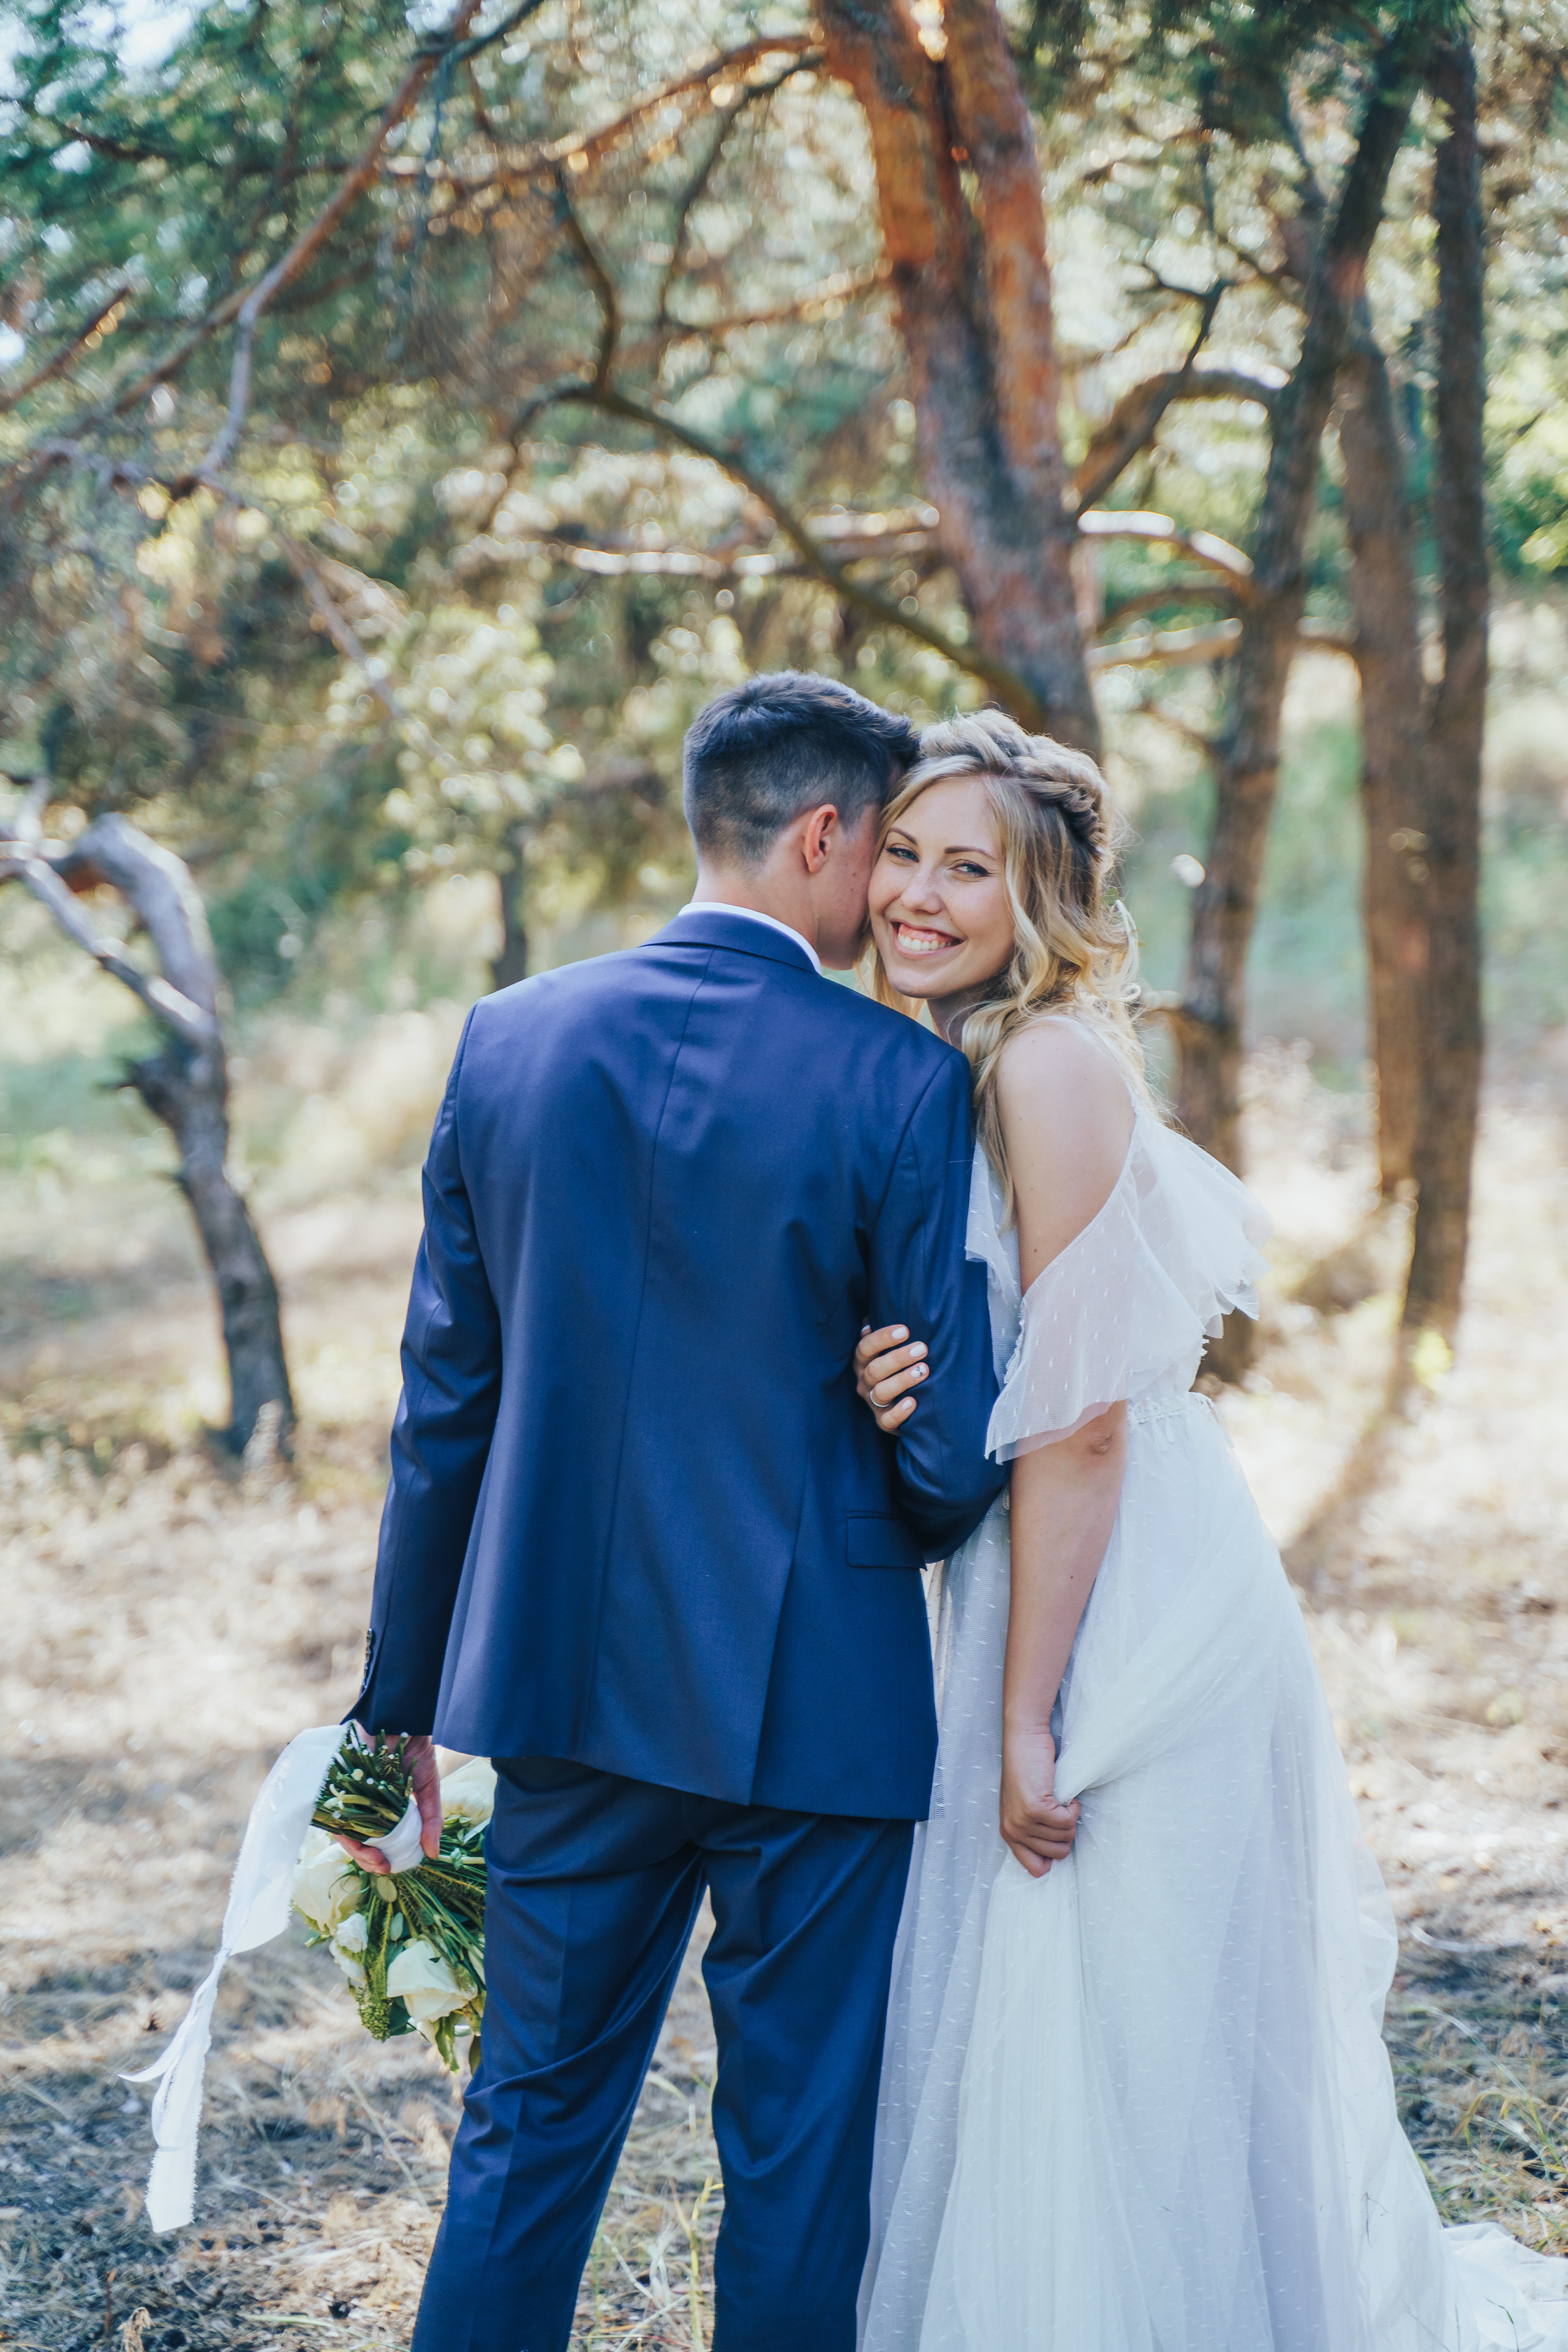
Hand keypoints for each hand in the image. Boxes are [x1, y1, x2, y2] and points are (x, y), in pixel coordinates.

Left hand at [334, 1732, 442, 1875]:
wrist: (403, 1718)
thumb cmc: (415, 1750)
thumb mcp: (428, 1788)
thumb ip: (431, 1819)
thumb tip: (434, 1853)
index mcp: (382, 1807)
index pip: (375, 1839)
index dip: (381, 1856)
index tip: (391, 1866)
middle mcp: (362, 1803)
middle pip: (358, 1839)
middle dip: (368, 1859)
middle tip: (384, 1866)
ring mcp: (349, 1794)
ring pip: (345, 1830)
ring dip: (357, 1850)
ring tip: (375, 1858)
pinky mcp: (338, 1784)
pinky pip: (334, 1812)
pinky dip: (345, 1828)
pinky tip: (359, 1839)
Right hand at [855, 1323, 928, 1431]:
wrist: (909, 1404)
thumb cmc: (901, 1367)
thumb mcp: (892, 1348)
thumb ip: (890, 1332)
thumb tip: (892, 1306)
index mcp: (863, 1362)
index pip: (865, 1347)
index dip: (883, 1338)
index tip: (905, 1330)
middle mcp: (864, 1382)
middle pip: (874, 1369)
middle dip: (898, 1358)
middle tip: (922, 1348)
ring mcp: (873, 1403)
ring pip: (881, 1392)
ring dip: (902, 1380)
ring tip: (924, 1370)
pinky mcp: (884, 1422)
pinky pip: (887, 1421)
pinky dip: (899, 1412)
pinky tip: (913, 1402)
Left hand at [1000, 1720, 1079, 1878]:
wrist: (1024, 1741)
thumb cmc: (1028, 1771)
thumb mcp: (1023, 1807)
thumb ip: (1033, 1831)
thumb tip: (1055, 1856)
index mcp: (1009, 1834)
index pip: (1035, 1868)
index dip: (1053, 1857)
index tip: (1058, 1837)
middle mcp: (1013, 1831)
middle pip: (1057, 1854)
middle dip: (1066, 1833)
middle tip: (1059, 1810)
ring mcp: (1023, 1821)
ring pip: (1065, 1837)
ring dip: (1069, 1817)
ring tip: (1059, 1799)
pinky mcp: (1035, 1808)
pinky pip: (1067, 1821)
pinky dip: (1072, 1808)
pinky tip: (1063, 1794)